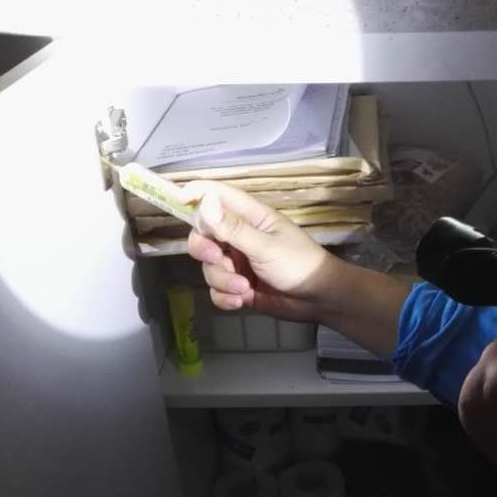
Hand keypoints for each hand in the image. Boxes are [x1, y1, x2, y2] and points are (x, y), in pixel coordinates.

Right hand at [182, 181, 333, 323]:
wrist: (319, 299)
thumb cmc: (299, 264)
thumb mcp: (266, 245)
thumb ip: (234, 228)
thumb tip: (205, 203)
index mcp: (250, 217)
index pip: (217, 196)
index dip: (196, 194)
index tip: (177, 200)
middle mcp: (239, 237)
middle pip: (202, 235)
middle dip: (203, 249)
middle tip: (216, 258)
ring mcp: (238, 262)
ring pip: (208, 267)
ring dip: (221, 280)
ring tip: (243, 288)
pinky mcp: (239, 286)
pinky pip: (217, 290)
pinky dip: (225, 297)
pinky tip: (241, 302)